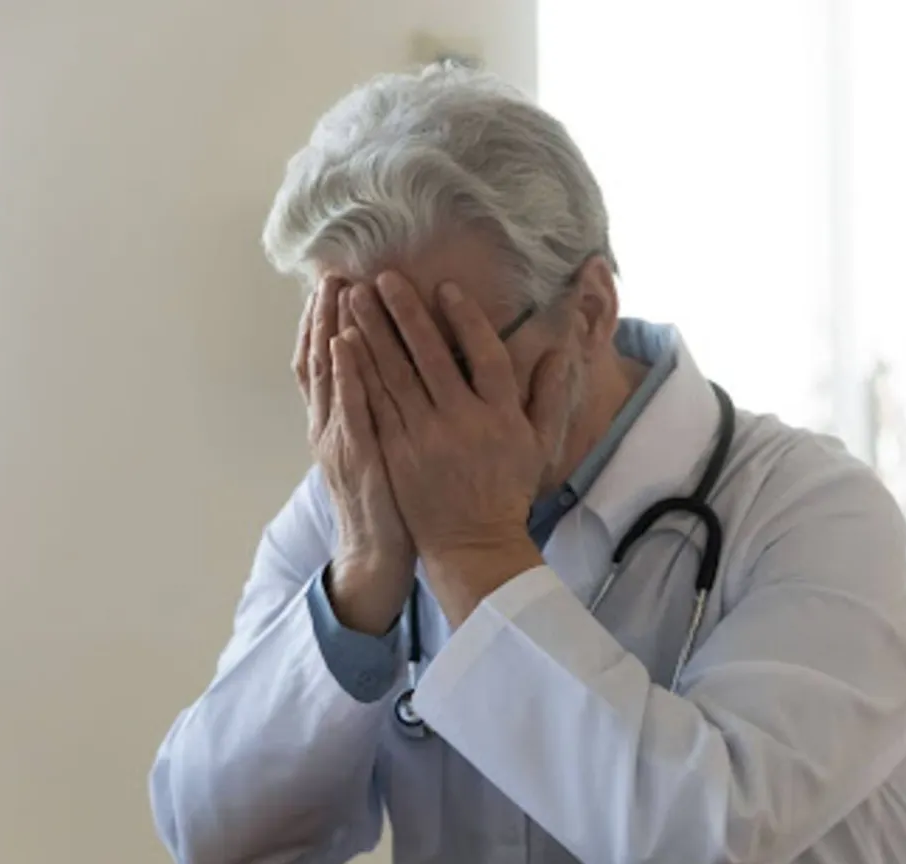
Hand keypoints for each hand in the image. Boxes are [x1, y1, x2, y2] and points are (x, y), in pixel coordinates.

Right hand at [292, 278, 413, 633]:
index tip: (335, 282)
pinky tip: (346, 346)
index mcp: (337, 420)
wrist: (378, 553)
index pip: (326, 361)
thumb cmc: (390, 498)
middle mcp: (330, 425)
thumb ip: (377, 407)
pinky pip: (348, 411)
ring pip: (328, 377)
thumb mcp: (379, 446)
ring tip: (334, 291)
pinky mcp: (356, 458)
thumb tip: (387, 370)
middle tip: (332, 273)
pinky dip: (344, 377)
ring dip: (329, 331)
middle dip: (323, 315)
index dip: (325, 322)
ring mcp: (339, 440)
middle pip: (319, 359)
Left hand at [343, 274, 573, 623]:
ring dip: (373, 332)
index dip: (466, 319)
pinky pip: (374, 404)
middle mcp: (462, 422)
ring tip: (355, 297)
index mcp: (501, 416)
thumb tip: (560, 349)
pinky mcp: (396, 453)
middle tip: (383, 278)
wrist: (473, 544)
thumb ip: (548, 394)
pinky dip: (359, 371)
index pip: (486, 355)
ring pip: (394, 374)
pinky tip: (345, 344)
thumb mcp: (539, 444)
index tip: (445, 286)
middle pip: (431, 355)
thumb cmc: (506, 490)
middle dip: (405, 312)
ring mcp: (425, 438)